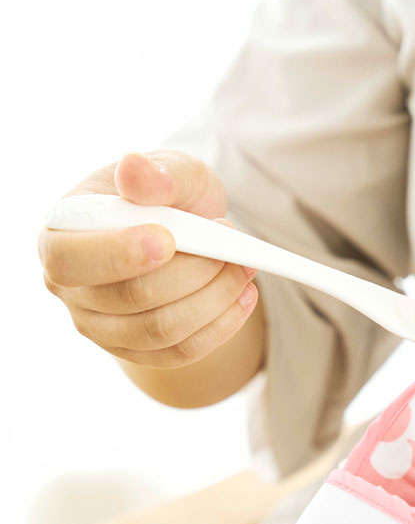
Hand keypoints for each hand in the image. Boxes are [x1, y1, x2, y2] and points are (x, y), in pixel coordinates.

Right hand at [39, 150, 258, 368]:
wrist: (188, 234)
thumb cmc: (170, 197)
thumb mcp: (172, 171)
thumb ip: (157, 172)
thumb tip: (134, 171)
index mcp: (60, 237)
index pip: (69, 259)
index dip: (117, 254)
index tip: (167, 239)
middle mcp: (72, 291)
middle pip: (130, 298)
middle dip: (192, 273)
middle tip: (231, 249)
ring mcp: (103, 327)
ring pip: (160, 330)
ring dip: (214, 300)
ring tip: (244, 268)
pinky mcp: (138, 351)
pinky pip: (180, 353)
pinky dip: (221, 327)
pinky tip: (244, 298)